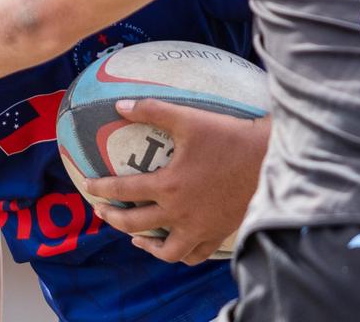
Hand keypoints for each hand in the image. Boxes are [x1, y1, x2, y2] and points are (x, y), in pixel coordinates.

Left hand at [85, 99, 269, 264]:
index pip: (124, 192)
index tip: (88, 185)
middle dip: (113, 219)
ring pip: (165, 252)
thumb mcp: (189, 118)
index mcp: (169, 186)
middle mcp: (181, 214)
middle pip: (136, 225)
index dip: (101, 189)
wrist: (271, 158)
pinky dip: (180, 253)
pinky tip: (174, 243)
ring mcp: (201, 228)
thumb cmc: (229, 136)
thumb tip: (119, 105)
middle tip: (102, 211)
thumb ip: (152, 110)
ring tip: (136, 237)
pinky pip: (195, 254)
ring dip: (145, 246)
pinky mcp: (219, 233)